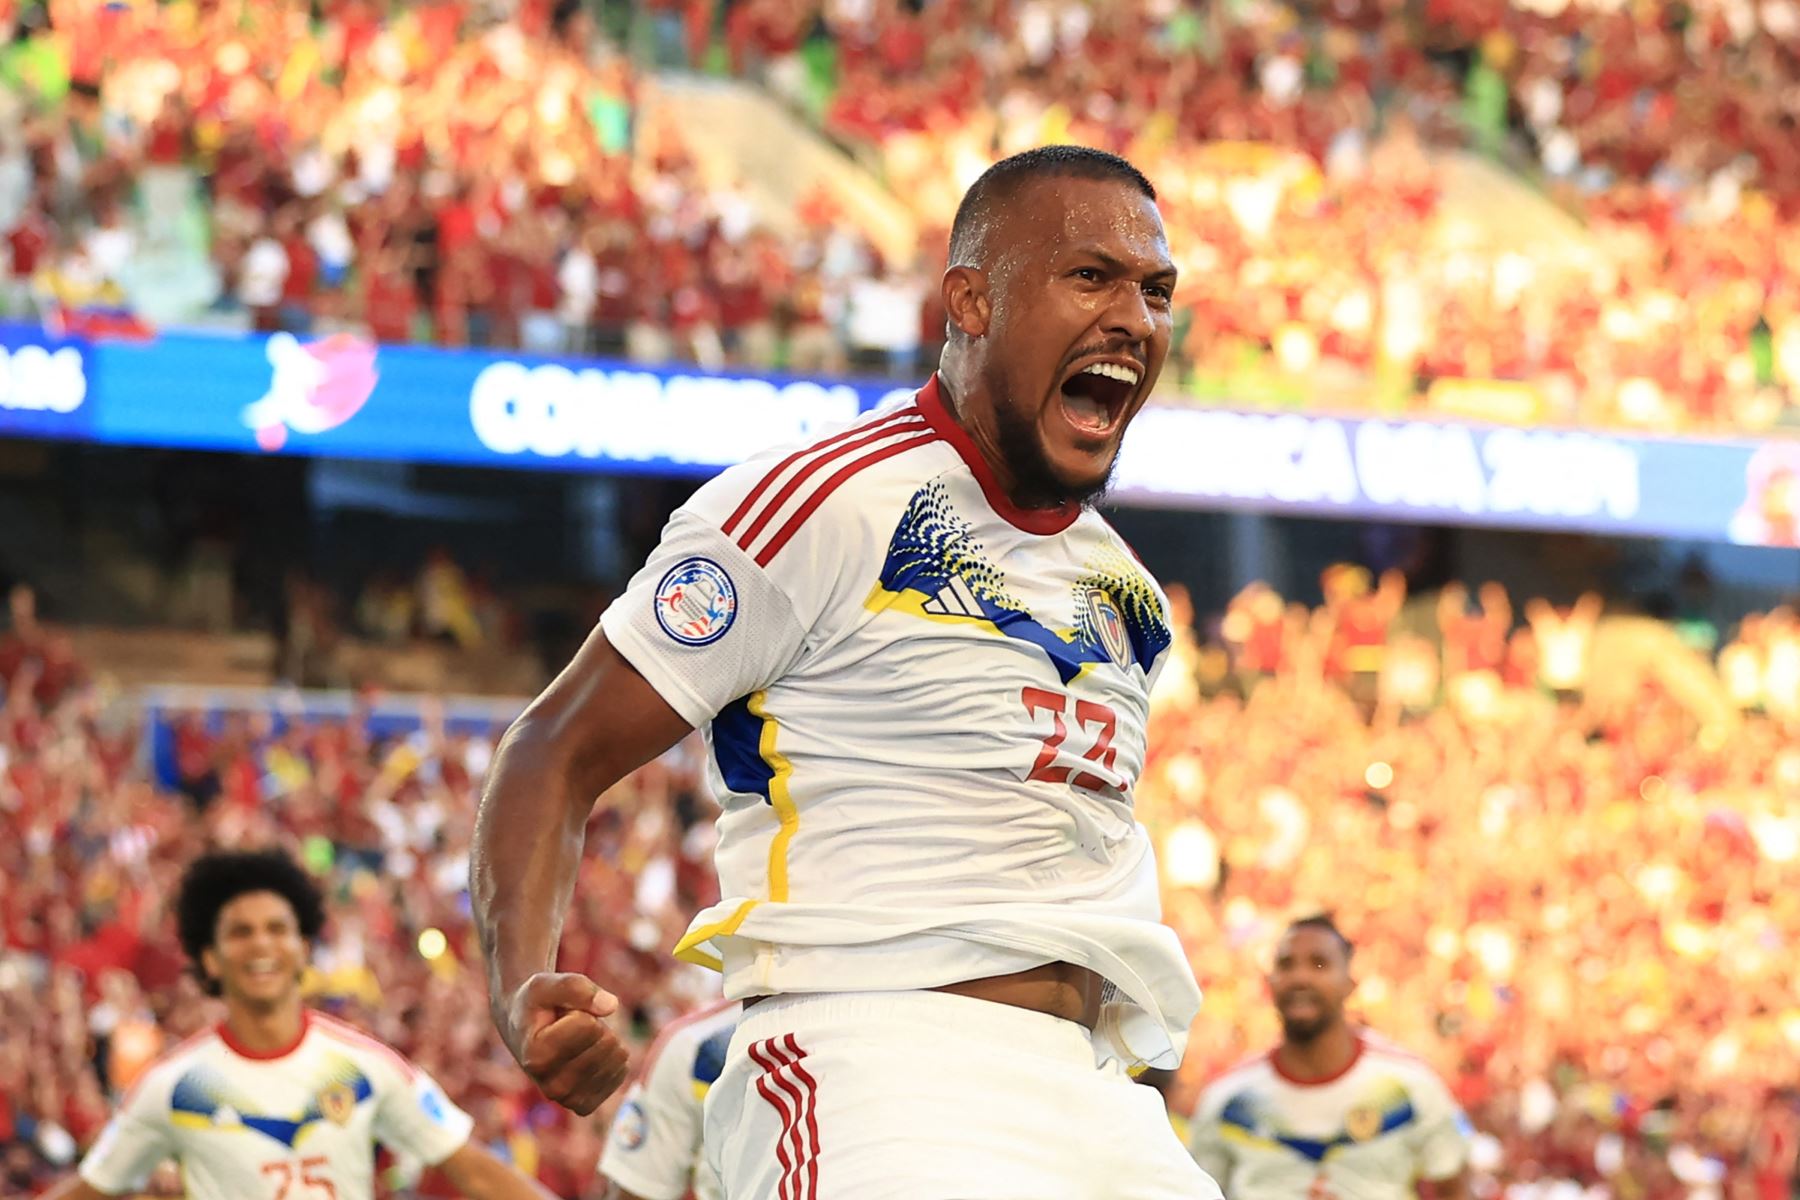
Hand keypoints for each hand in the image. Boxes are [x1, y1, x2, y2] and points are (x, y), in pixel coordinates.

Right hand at [501, 972, 629, 1114]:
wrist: (526, 1029)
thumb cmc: (537, 1004)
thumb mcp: (546, 983)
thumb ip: (575, 987)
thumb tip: (612, 1006)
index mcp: (536, 1057)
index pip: (589, 1025)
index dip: (581, 1010)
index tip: (560, 1017)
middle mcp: (550, 1086)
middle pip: (607, 1042)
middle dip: (596, 1025)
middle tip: (570, 1027)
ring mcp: (569, 1099)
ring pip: (618, 1058)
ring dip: (604, 1040)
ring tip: (577, 1041)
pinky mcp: (586, 1104)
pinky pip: (621, 1072)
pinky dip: (611, 1057)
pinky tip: (588, 1055)